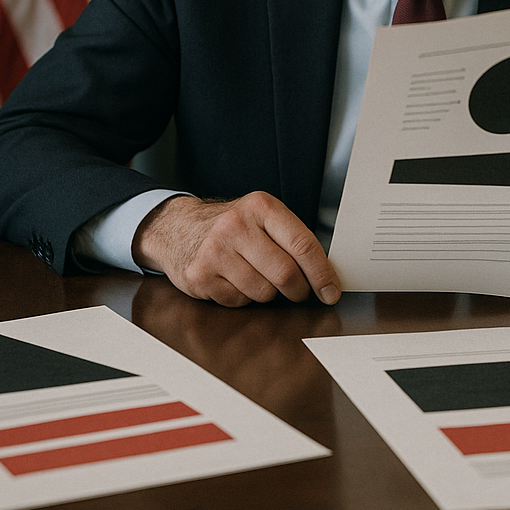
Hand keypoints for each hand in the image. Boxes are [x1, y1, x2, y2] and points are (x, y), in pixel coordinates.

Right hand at [132, 192, 340, 307]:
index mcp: (261, 207)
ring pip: (264, 292)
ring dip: (268, 293)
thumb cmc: (230, 225)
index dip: (322, 273)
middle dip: (298, 290)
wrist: (178, 228)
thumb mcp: (262, 217)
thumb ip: (291, 238)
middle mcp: (237, 226)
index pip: (302, 244)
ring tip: (256, 276)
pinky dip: (243, 298)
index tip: (331, 291)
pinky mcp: (200, 275)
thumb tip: (326, 275)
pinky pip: (239, 302)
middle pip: (285, 274)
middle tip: (298, 291)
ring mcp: (215, 251)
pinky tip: (234, 280)